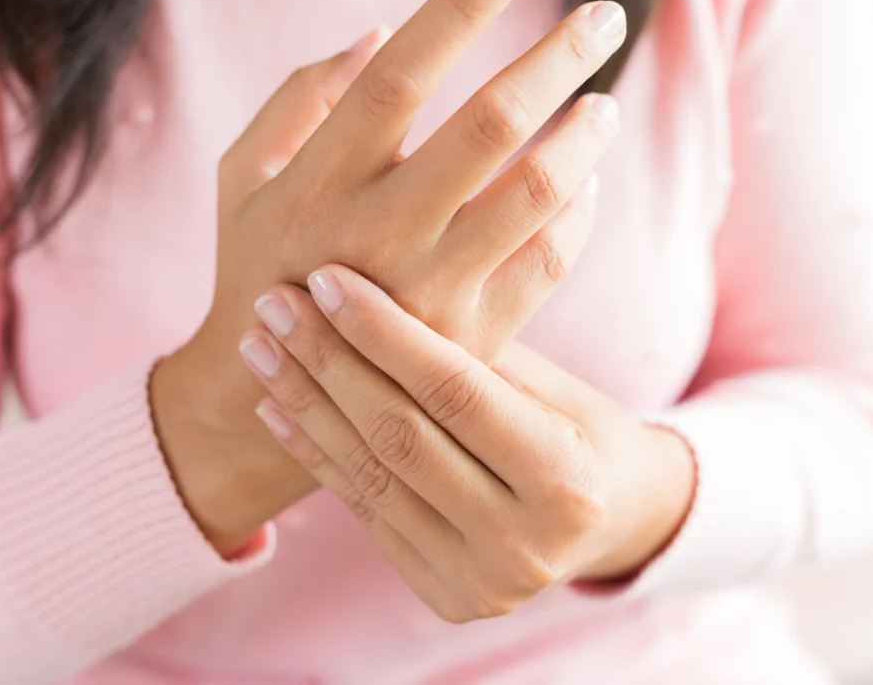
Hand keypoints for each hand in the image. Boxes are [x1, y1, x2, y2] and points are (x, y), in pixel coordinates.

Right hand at [151, 0, 627, 551]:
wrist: (279, 390)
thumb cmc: (259, 260)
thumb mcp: (244, 174)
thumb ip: (300, 97)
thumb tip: (381, 32)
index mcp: (319, 181)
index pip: (401, 74)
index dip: (460, 5)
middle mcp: (378, 234)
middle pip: (489, 125)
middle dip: (556, 57)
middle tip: (604, 16)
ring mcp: (431, 293)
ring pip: (536, 194)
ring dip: (584, 137)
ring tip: (604, 104)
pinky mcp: (473, 338)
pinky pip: (550, 260)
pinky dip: (579, 210)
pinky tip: (586, 180)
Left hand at [242, 265, 696, 620]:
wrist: (612, 519)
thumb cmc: (584, 428)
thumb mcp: (550, 383)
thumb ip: (476, 355)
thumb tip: (378, 283)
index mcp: (568, 483)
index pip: (456, 393)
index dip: (386, 332)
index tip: (327, 278)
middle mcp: (524, 545)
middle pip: (402, 437)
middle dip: (329, 361)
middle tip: (274, 301)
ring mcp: (480, 583)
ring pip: (372, 476)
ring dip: (306, 405)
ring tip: (260, 345)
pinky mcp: (443, 594)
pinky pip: (367, 512)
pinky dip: (317, 455)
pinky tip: (276, 405)